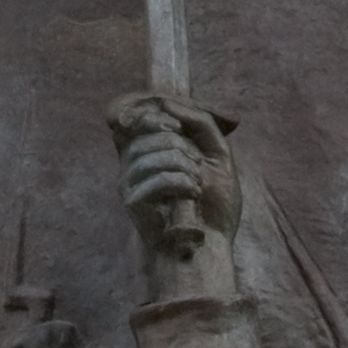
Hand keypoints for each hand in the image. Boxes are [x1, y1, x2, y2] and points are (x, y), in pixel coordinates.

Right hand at [111, 94, 238, 266]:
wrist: (211, 244)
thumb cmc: (214, 204)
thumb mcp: (217, 153)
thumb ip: (200, 123)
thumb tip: (167, 102)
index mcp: (152, 150)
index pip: (137, 117)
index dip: (156, 116)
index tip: (179, 130)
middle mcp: (134, 163)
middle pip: (148, 132)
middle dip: (182, 146)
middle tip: (198, 170)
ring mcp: (129, 181)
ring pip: (151, 152)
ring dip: (184, 165)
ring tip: (197, 184)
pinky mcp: (132, 200)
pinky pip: (156, 176)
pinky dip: (181, 183)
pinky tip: (192, 195)